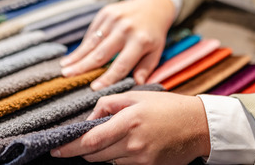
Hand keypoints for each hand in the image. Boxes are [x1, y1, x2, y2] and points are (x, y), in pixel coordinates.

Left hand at [51, 91, 210, 164]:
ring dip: (100, 154)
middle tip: (74, 144)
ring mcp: (141, 159)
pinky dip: (116, 158)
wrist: (199, 126)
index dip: (69, 146)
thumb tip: (89, 119)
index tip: (55, 148)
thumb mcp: (136, 96)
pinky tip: (123, 147)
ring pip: (107, 162)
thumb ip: (108, 104)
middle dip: (81, 151)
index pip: (90, 140)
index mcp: (128, 121)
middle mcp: (133, 143)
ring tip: (109, 139)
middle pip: (94, 155)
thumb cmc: (167, 107)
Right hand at [61, 0, 174, 88]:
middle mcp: (126, 29)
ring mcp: (114, 19)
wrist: (152, 5)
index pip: (121, 64)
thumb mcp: (156, 51)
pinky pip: (92, 32)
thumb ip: (146, 67)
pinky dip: (83, 45)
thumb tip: (137, 84)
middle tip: (67, 76)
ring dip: (77, 56)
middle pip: (101, 53)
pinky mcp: (106, 13)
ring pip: (92, 42)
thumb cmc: (153, 34)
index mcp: (140, 41)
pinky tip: (73, 56)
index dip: (107, 78)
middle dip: (83, 67)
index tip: (94, 88)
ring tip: (64, 67)